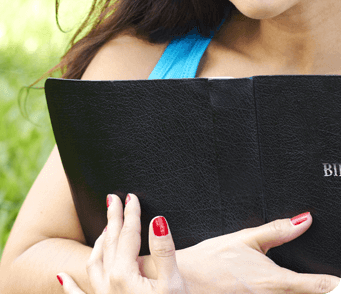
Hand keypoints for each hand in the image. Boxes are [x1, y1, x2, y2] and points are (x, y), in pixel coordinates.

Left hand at [57, 193, 189, 292]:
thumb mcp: (173, 284)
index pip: (126, 235)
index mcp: (123, 274)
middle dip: (112, 220)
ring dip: (98, 244)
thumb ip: (164, 252)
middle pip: (108, 243)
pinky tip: (60, 277)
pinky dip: (70, 286)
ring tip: (103, 229)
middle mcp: (107, 283)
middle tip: (113, 198)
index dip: (130, 214)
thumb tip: (157, 220)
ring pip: (94, 263)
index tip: (131, 196)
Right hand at [169, 212, 340, 293]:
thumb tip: (304, 220)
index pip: (321, 286)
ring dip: (296, 292)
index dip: (337, 283)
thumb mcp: (242, 239)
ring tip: (279, 280)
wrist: (181, 279)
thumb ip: (277, 230)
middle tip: (318, 280)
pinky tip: (264, 288)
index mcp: (276, 280)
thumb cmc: (207, 261)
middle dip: (314, 287)